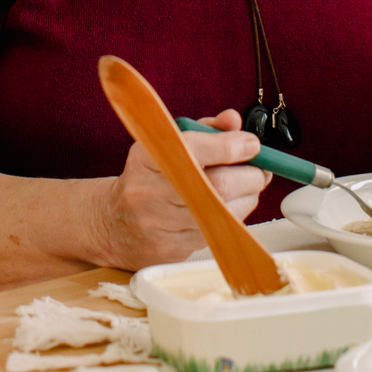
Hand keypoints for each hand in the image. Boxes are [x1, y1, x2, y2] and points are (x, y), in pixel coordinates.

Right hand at [86, 109, 270, 270]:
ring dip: (246, 198)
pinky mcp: (172, 250)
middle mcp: (150, 192)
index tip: (250, 144)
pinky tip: (226, 208)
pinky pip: (216, 233)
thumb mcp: (165, 145)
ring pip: (224, 213)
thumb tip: (234, 122)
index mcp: (147, 158)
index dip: (229, 146)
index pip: (195, 149)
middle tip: (259, 169)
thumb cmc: (146, 179)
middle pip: (217, 186)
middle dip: (250, 176)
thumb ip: (203, 131)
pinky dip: (232, 218)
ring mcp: (160, 225)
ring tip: (244, 188)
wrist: (112, 224)